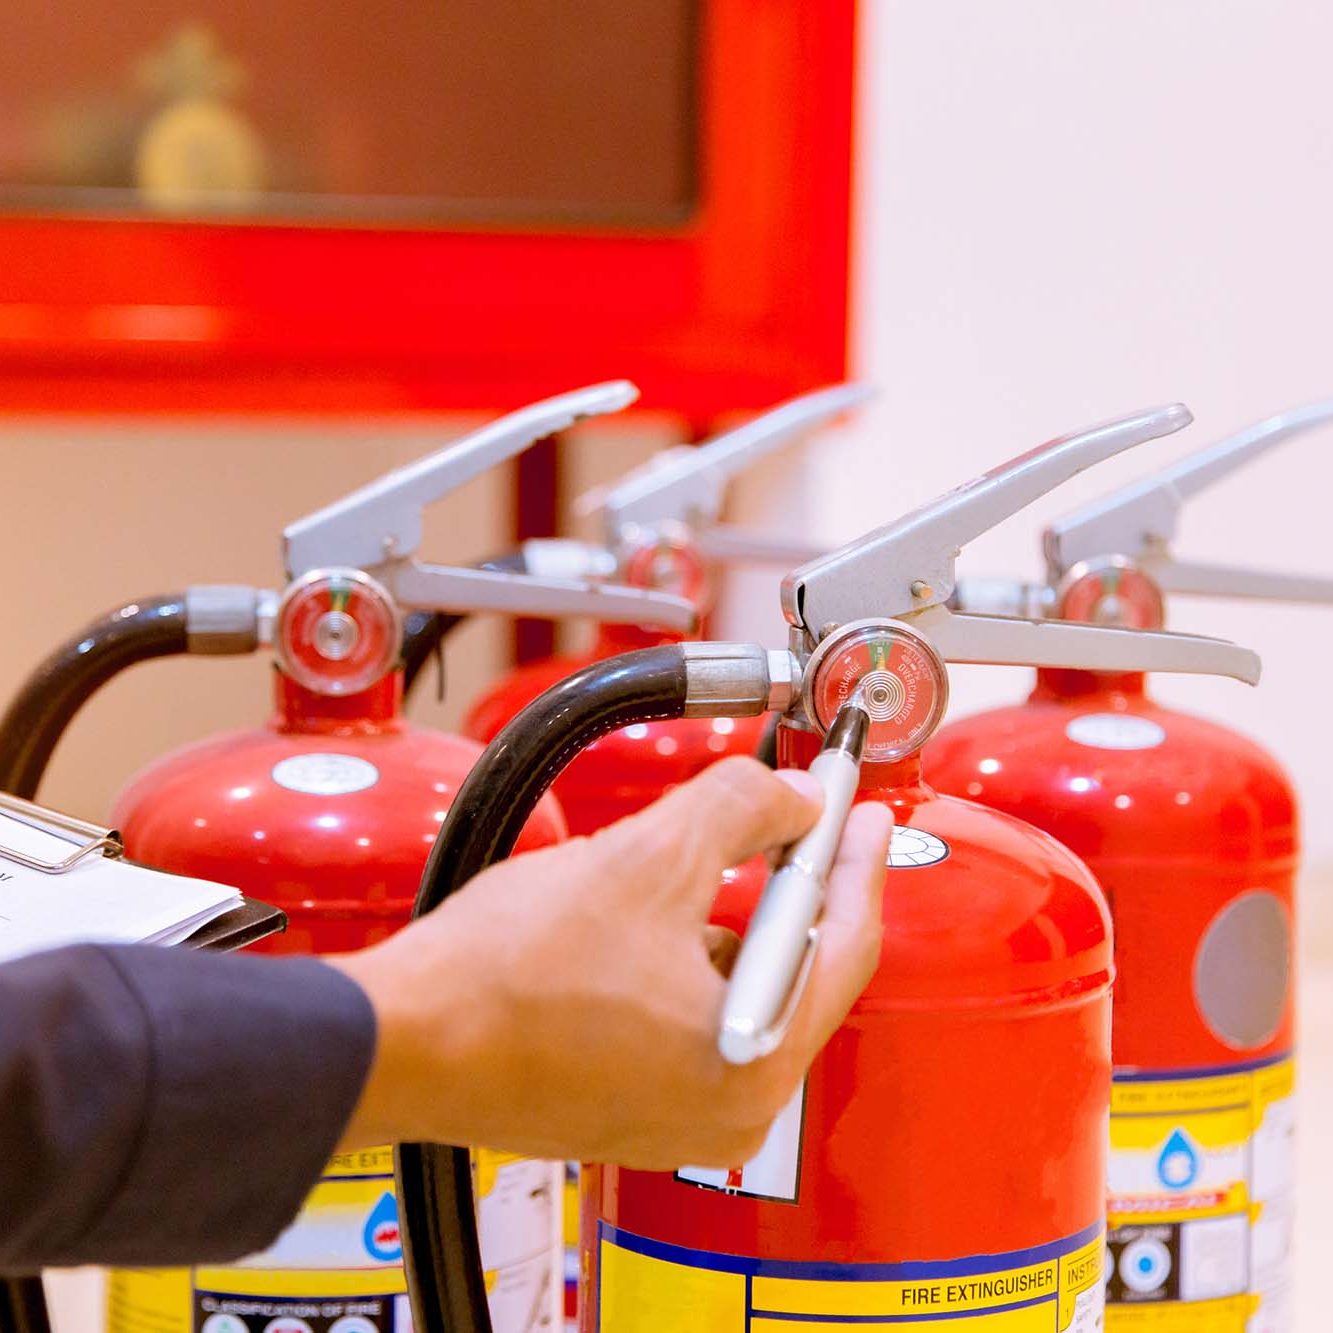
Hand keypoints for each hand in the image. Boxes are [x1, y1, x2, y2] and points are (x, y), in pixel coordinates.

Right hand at [331, 756, 892, 1168]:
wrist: (402, 1038)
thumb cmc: (508, 974)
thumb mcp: (646, 858)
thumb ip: (739, 809)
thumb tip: (789, 797)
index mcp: (752, 1064)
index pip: (842, 945)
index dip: (854, 862)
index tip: (862, 812)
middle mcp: (727, 1111)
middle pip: (794, 971)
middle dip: (791, 884)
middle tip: (796, 817)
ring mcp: (677, 1118)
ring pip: (734, 990)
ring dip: (728, 920)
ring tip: (694, 863)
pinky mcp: (629, 1106)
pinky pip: (689, 1017)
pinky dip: (682, 959)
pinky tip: (642, 922)